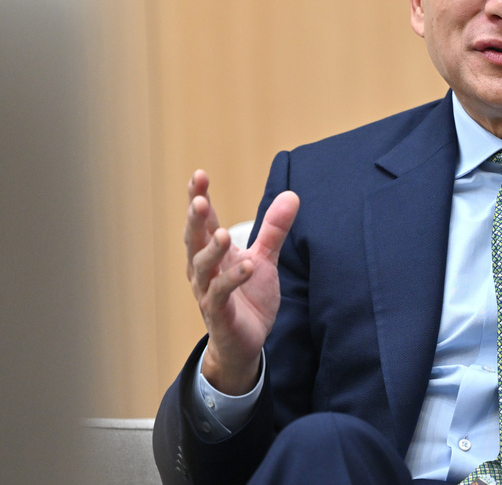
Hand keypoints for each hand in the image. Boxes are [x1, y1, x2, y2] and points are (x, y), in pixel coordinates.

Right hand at [184, 170, 298, 393]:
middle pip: (194, 240)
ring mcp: (208, 292)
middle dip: (195, 219)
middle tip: (199, 199)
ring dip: (211, 249)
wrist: (245, 342)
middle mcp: (204, 270)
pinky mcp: (219, 314)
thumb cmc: (249, 297)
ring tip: (223, 234)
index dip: (198, 198)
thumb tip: (292, 194)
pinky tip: (246, 266)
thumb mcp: (265, 259)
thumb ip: (274, 229)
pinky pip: (220, 294)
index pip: (204, 222)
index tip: (198, 175)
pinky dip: (232, 279)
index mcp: (213, 253)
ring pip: (202, 267)